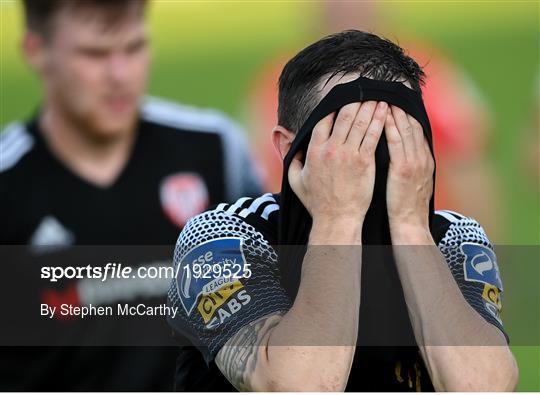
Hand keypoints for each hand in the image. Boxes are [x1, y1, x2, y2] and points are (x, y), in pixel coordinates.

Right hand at [288, 101, 387, 224]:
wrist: (336, 219)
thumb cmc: (316, 202)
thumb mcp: (295, 181)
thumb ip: (291, 159)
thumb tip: (289, 144)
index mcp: (314, 151)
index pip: (323, 120)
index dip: (333, 106)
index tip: (341, 97)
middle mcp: (330, 149)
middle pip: (343, 116)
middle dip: (354, 99)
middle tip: (363, 88)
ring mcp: (348, 154)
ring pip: (359, 122)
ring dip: (369, 105)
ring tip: (377, 93)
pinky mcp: (364, 161)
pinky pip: (372, 135)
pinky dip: (379, 120)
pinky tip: (384, 110)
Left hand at [385, 105, 433, 235]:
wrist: (410, 225)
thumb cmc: (404, 206)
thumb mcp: (411, 181)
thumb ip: (406, 164)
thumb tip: (397, 151)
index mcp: (424, 159)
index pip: (416, 129)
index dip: (406, 112)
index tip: (396, 99)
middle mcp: (422, 157)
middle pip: (412, 124)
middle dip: (400, 106)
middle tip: (389, 90)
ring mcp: (415, 162)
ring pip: (405, 129)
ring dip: (394, 111)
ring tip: (383, 96)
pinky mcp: (404, 169)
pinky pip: (397, 142)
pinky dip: (391, 126)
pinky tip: (382, 115)